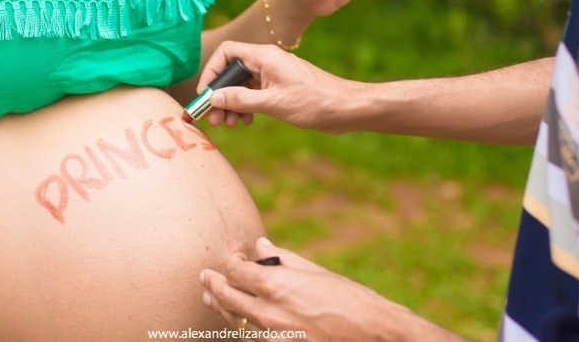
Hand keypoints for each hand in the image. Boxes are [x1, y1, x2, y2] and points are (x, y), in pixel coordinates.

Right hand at [193, 41, 354, 130]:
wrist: (345, 108)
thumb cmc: (314, 102)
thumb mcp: (273, 103)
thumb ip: (241, 99)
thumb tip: (214, 97)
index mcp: (264, 56)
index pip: (227, 53)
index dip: (211, 72)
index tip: (205, 95)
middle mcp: (267, 61)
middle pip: (231, 72)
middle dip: (220, 95)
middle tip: (214, 119)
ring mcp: (273, 74)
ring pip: (242, 85)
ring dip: (232, 104)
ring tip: (230, 125)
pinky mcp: (279, 87)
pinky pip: (254, 93)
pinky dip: (246, 106)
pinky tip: (247, 121)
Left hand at [200, 238, 430, 341]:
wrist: (373, 336)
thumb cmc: (351, 301)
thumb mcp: (317, 273)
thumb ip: (283, 260)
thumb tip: (261, 246)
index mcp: (276, 285)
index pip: (237, 271)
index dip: (230, 262)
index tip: (231, 256)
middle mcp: (268, 312)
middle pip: (227, 296)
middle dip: (214, 284)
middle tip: (205, 277)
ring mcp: (271, 337)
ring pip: (235, 322)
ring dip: (221, 308)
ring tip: (211, 298)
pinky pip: (252, 339)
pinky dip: (242, 328)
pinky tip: (237, 322)